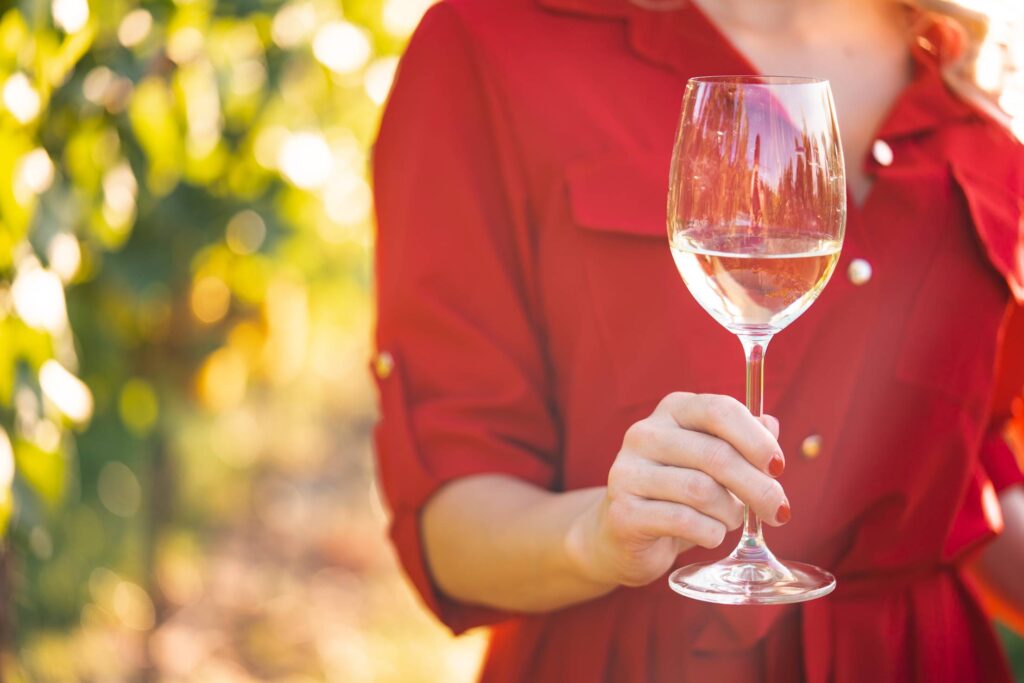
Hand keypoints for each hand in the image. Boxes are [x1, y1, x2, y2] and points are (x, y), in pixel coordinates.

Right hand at [566, 392, 787, 587]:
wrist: (621, 535)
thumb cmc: (676, 493)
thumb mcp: (711, 463)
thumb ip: (740, 441)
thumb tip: (772, 424)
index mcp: (672, 411)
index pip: (719, 410)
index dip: (757, 440)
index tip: (778, 468)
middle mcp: (644, 434)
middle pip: (716, 455)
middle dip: (757, 487)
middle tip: (778, 511)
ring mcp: (628, 472)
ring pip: (702, 490)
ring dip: (731, 512)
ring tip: (731, 520)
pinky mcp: (623, 511)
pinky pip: (683, 521)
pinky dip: (710, 532)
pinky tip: (711, 534)